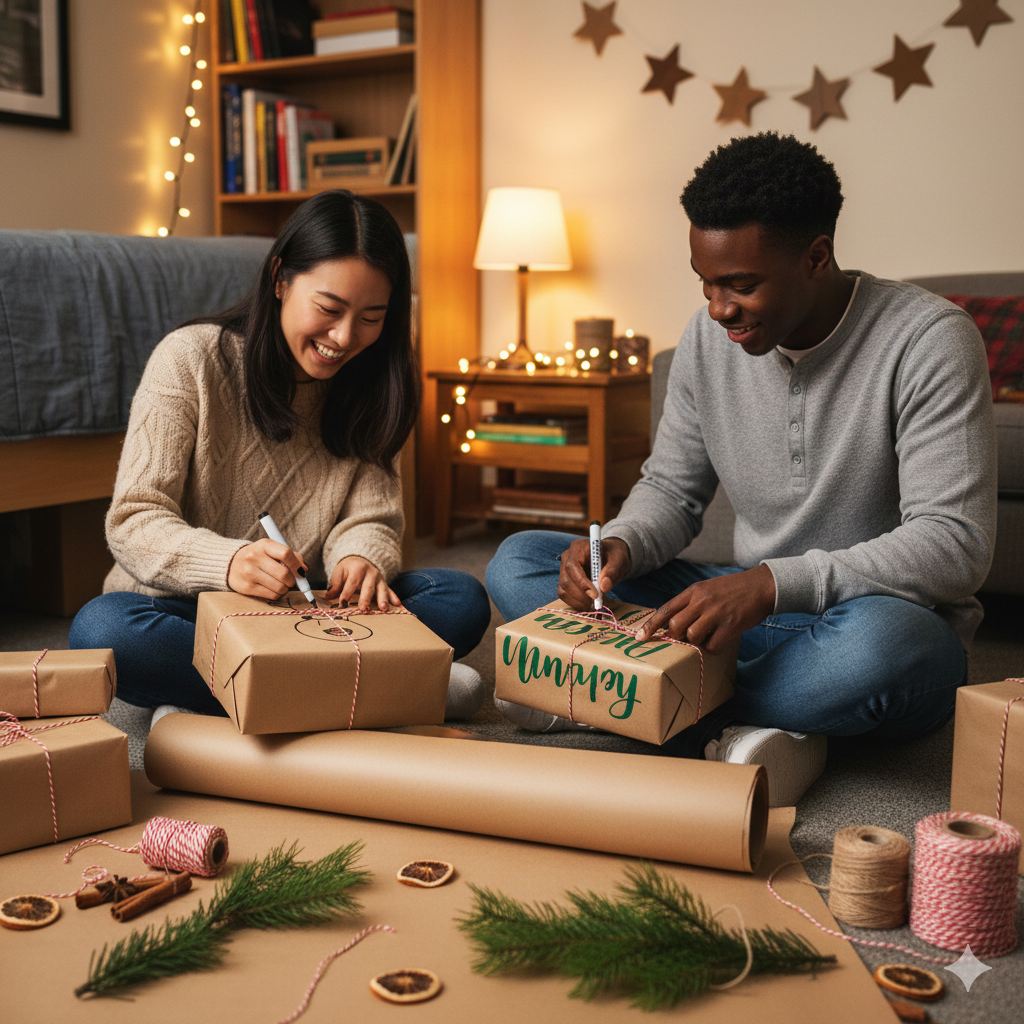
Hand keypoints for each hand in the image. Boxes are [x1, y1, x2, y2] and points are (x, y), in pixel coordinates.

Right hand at [227, 538, 307, 599]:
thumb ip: (291, 556)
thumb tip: (304, 570)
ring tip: (281, 584)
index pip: (286, 553)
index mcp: (264, 545)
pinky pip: (272, 595)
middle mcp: (254, 558)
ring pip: (279, 587)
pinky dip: (277, 594)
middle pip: (284, 574)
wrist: (231, 564)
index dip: (297, 565)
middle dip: (293, 580)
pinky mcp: (247, 587)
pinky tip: (273, 589)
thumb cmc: (258, 556)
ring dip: (286, 588)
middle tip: (291, 580)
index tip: (301, 572)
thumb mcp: (271, 550)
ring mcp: (249, 573)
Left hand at [324, 556, 399, 612]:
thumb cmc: (348, 568)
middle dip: (366, 598)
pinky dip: (394, 597)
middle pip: (368, 587)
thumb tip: (328, 596)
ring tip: (383, 608)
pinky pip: (390, 590)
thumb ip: (334, 584)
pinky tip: (397, 604)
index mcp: (358, 568)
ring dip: (383, 599)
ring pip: (382, 589)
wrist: (361, 558)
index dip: (346, 593)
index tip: (342, 603)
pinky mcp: (384, 583)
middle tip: (363, 608)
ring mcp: (379, 578)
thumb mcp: (339, 571)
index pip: (352, 582)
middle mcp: (371, 573)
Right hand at [557, 537, 631, 610]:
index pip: (572, 566)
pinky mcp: (565, 581)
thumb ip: (612, 572)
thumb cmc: (613, 556)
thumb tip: (604, 587)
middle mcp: (567, 558)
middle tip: (596, 602)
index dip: (581, 582)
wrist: (610, 557)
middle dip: (581, 595)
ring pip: (563, 590)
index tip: (595, 595)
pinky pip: (564, 595)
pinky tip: (588, 604)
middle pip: (566, 580)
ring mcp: (564, 570)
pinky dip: (576, 603)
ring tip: (593, 604)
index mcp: (578, 548)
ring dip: (578, 601)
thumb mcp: (618, 560)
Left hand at [634, 563, 775, 653]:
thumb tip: (671, 623)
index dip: (651, 626)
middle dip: (676, 636)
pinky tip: (719, 639)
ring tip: (706, 636)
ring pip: (692, 636)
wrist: (761, 586)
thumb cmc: (732, 590)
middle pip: (675, 625)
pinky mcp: (730, 625)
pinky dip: (713, 647)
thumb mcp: (707, 589)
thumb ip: (690, 603)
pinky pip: (712, 644)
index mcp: (694, 592)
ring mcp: (716, 613)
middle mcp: (702, 601)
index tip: (640, 638)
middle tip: (684, 638)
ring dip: (696, 642)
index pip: (665, 610)